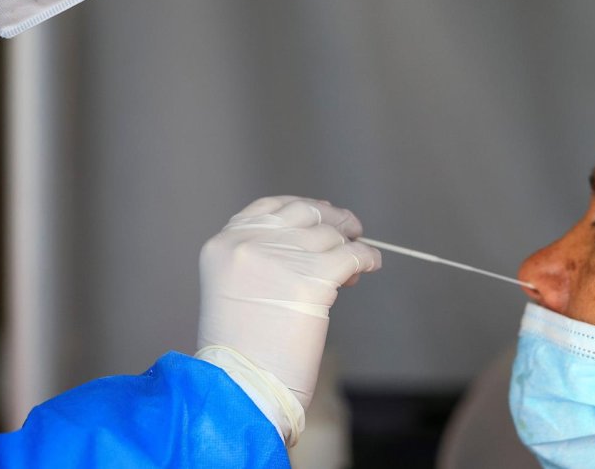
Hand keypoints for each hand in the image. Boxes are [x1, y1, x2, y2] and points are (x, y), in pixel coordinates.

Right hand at [197, 196, 380, 415]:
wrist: (240, 387)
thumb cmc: (239, 351)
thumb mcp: (233, 290)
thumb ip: (262, 259)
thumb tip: (314, 239)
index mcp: (223, 245)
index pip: (269, 207)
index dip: (302, 209)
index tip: (321, 214)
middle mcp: (248, 244)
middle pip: (304, 214)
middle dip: (332, 219)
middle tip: (351, 229)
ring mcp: (281, 257)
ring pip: (330, 236)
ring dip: (351, 244)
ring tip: (359, 262)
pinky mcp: (312, 278)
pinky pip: (352, 254)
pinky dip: (368, 257)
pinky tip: (371, 266)